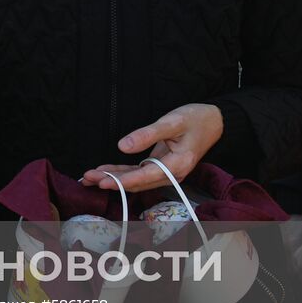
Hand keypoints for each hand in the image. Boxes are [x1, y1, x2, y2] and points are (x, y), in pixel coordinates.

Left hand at [82, 103, 223, 191]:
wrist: (214, 122)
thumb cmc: (195, 119)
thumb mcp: (172, 122)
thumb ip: (147, 134)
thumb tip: (123, 146)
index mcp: (178, 165)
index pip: (145, 176)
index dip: (123, 180)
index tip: (103, 181)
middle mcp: (172, 174)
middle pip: (137, 182)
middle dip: (112, 182)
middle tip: (87, 179)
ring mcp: (166, 172)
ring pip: (136, 180)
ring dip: (113, 179)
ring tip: (89, 178)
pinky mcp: (161, 167)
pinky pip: (138, 173)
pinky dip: (122, 173)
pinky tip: (105, 172)